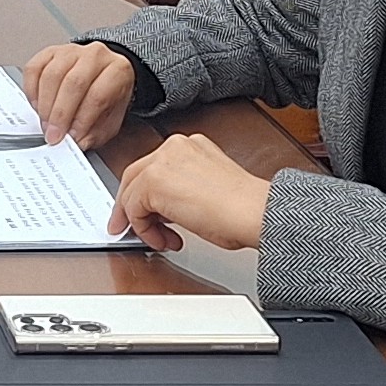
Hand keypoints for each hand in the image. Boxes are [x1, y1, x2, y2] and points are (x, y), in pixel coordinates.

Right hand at [20, 41, 137, 148]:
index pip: (98, 95)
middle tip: (53, 134)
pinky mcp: (50, 52)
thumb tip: (76, 143)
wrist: (103, 75)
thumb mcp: (110, 120)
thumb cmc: (108, 97)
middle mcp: (95, 56)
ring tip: (45, 123)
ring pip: (52, 75)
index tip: (72, 136)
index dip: (82, 119)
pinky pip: (34, 69)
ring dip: (45, 104)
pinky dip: (32, 90)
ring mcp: (71, 51)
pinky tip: (37, 105)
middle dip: (60, 114)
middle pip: (74, 83)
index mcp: (117, 71)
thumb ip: (94, 132)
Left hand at [105, 132, 273, 251]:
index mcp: (189, 146)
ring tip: (163, 240)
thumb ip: (180, 192)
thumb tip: (162, 211)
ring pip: (131, 193)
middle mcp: (173, 147)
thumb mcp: (206, 190)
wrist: (254, 212)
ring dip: (142, 223)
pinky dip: (143, 229)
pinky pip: (132, 208)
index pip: (154, 169)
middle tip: (141, 230)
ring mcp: (161, 161)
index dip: (147, 196)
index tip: (149, 215)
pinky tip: (163, 239)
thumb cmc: (243, 208)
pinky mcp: (152, 180)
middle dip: (135, 209)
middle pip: (136, 177)